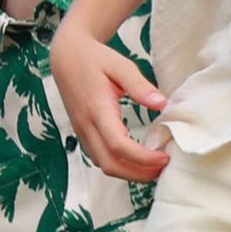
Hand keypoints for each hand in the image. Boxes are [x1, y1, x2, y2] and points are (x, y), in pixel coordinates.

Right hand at [51, 24, 169, 181]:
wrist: (66, 57)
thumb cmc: (94, 59)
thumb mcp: (120, 65)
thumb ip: (140, 86)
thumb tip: (162, 104)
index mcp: (97, 109)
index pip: (118, 145)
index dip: (143, 158)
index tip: (165, 156)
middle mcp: (86, 125)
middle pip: (109, 164)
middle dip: (138, 174)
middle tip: (163, 168)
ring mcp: (82, 131)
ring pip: (103, 165)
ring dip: (129, 172)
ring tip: (154, 166)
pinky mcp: (83, 133)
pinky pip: (99, 157)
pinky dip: (119, 164)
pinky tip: (136, 158)